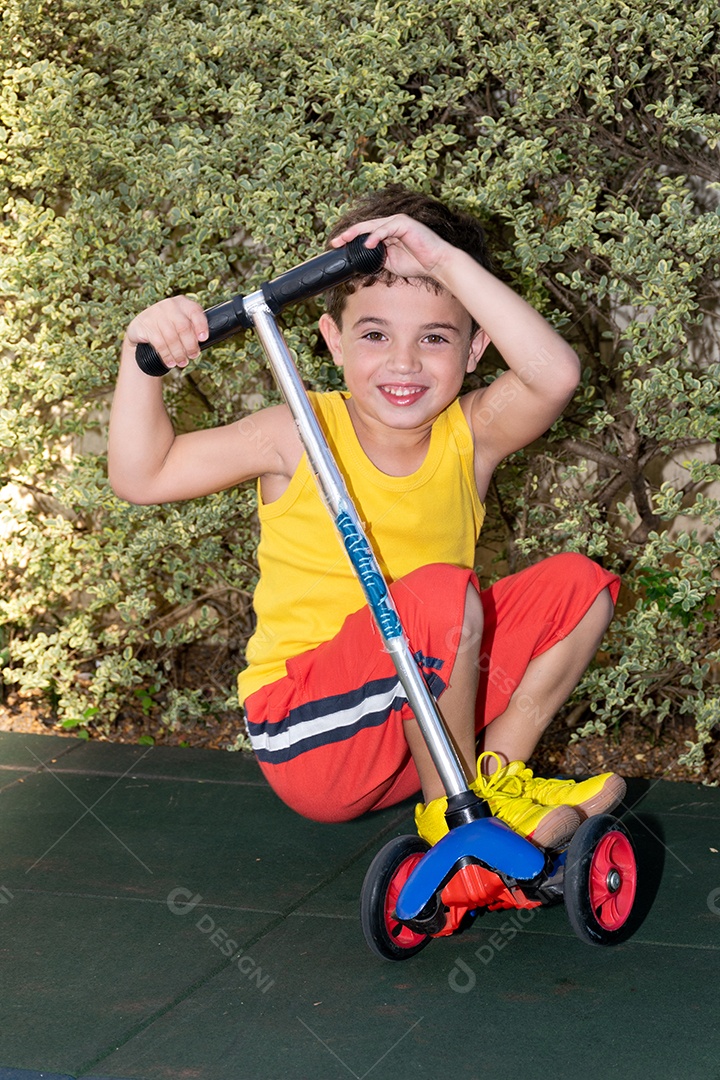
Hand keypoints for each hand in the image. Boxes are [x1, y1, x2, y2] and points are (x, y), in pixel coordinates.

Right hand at [125, 296, 208, 369]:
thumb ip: (193, 329)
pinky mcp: (144, 324)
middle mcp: (169, 305)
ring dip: (179, 353)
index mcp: (183, 303)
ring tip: (182, 362)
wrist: (142, 329)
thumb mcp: (181, 325)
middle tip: (193, 356)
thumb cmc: (169, 329)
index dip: (201, 325)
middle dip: (190, 345)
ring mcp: (155, 313)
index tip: (204, 339)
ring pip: (171, 337)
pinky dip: (167, 355)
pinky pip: (159, 342)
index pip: (195, 311)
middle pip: (183, 327)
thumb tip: (206, 343)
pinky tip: (170, 362)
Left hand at [331, 214, 451, 281]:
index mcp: (386, 232)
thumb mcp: (390, 262)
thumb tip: (360, 261)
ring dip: (357, 233)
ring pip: (372, 225)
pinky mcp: (404, 223)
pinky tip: (368, 244)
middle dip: (348, 234)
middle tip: (335, 242)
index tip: (337, 246)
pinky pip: (386, 228)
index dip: (350, 239)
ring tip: (345, 241)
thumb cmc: (416, 263)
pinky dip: (376, 236)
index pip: (364, 233)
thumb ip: (376, 258)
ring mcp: (397, 222)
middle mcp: (390, 224)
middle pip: (364, 226)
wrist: (436, 264)